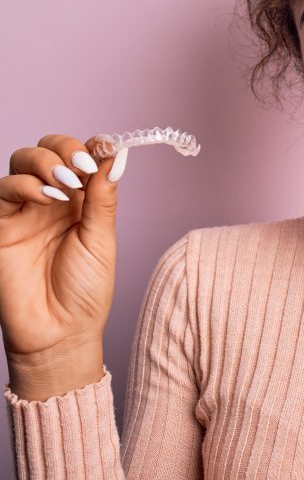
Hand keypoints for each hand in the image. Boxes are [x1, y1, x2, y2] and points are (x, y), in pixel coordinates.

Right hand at [0, 135, 127, 372]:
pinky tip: (46, 197)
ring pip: (22, 162)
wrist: (60, 334)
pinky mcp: (0, 225)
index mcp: (81, 201)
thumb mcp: (101, 239)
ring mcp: (24, 210)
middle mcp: (52, 200)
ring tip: (66, 183)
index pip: (81, 156)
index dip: (90, 146)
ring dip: (45, 162)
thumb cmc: (85, 291)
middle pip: (48, 150)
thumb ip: (103, 197)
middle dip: (64, 149)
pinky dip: (24, 185)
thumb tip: (117, 155)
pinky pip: (2, 191)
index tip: (105, 146)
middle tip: (81, 168)